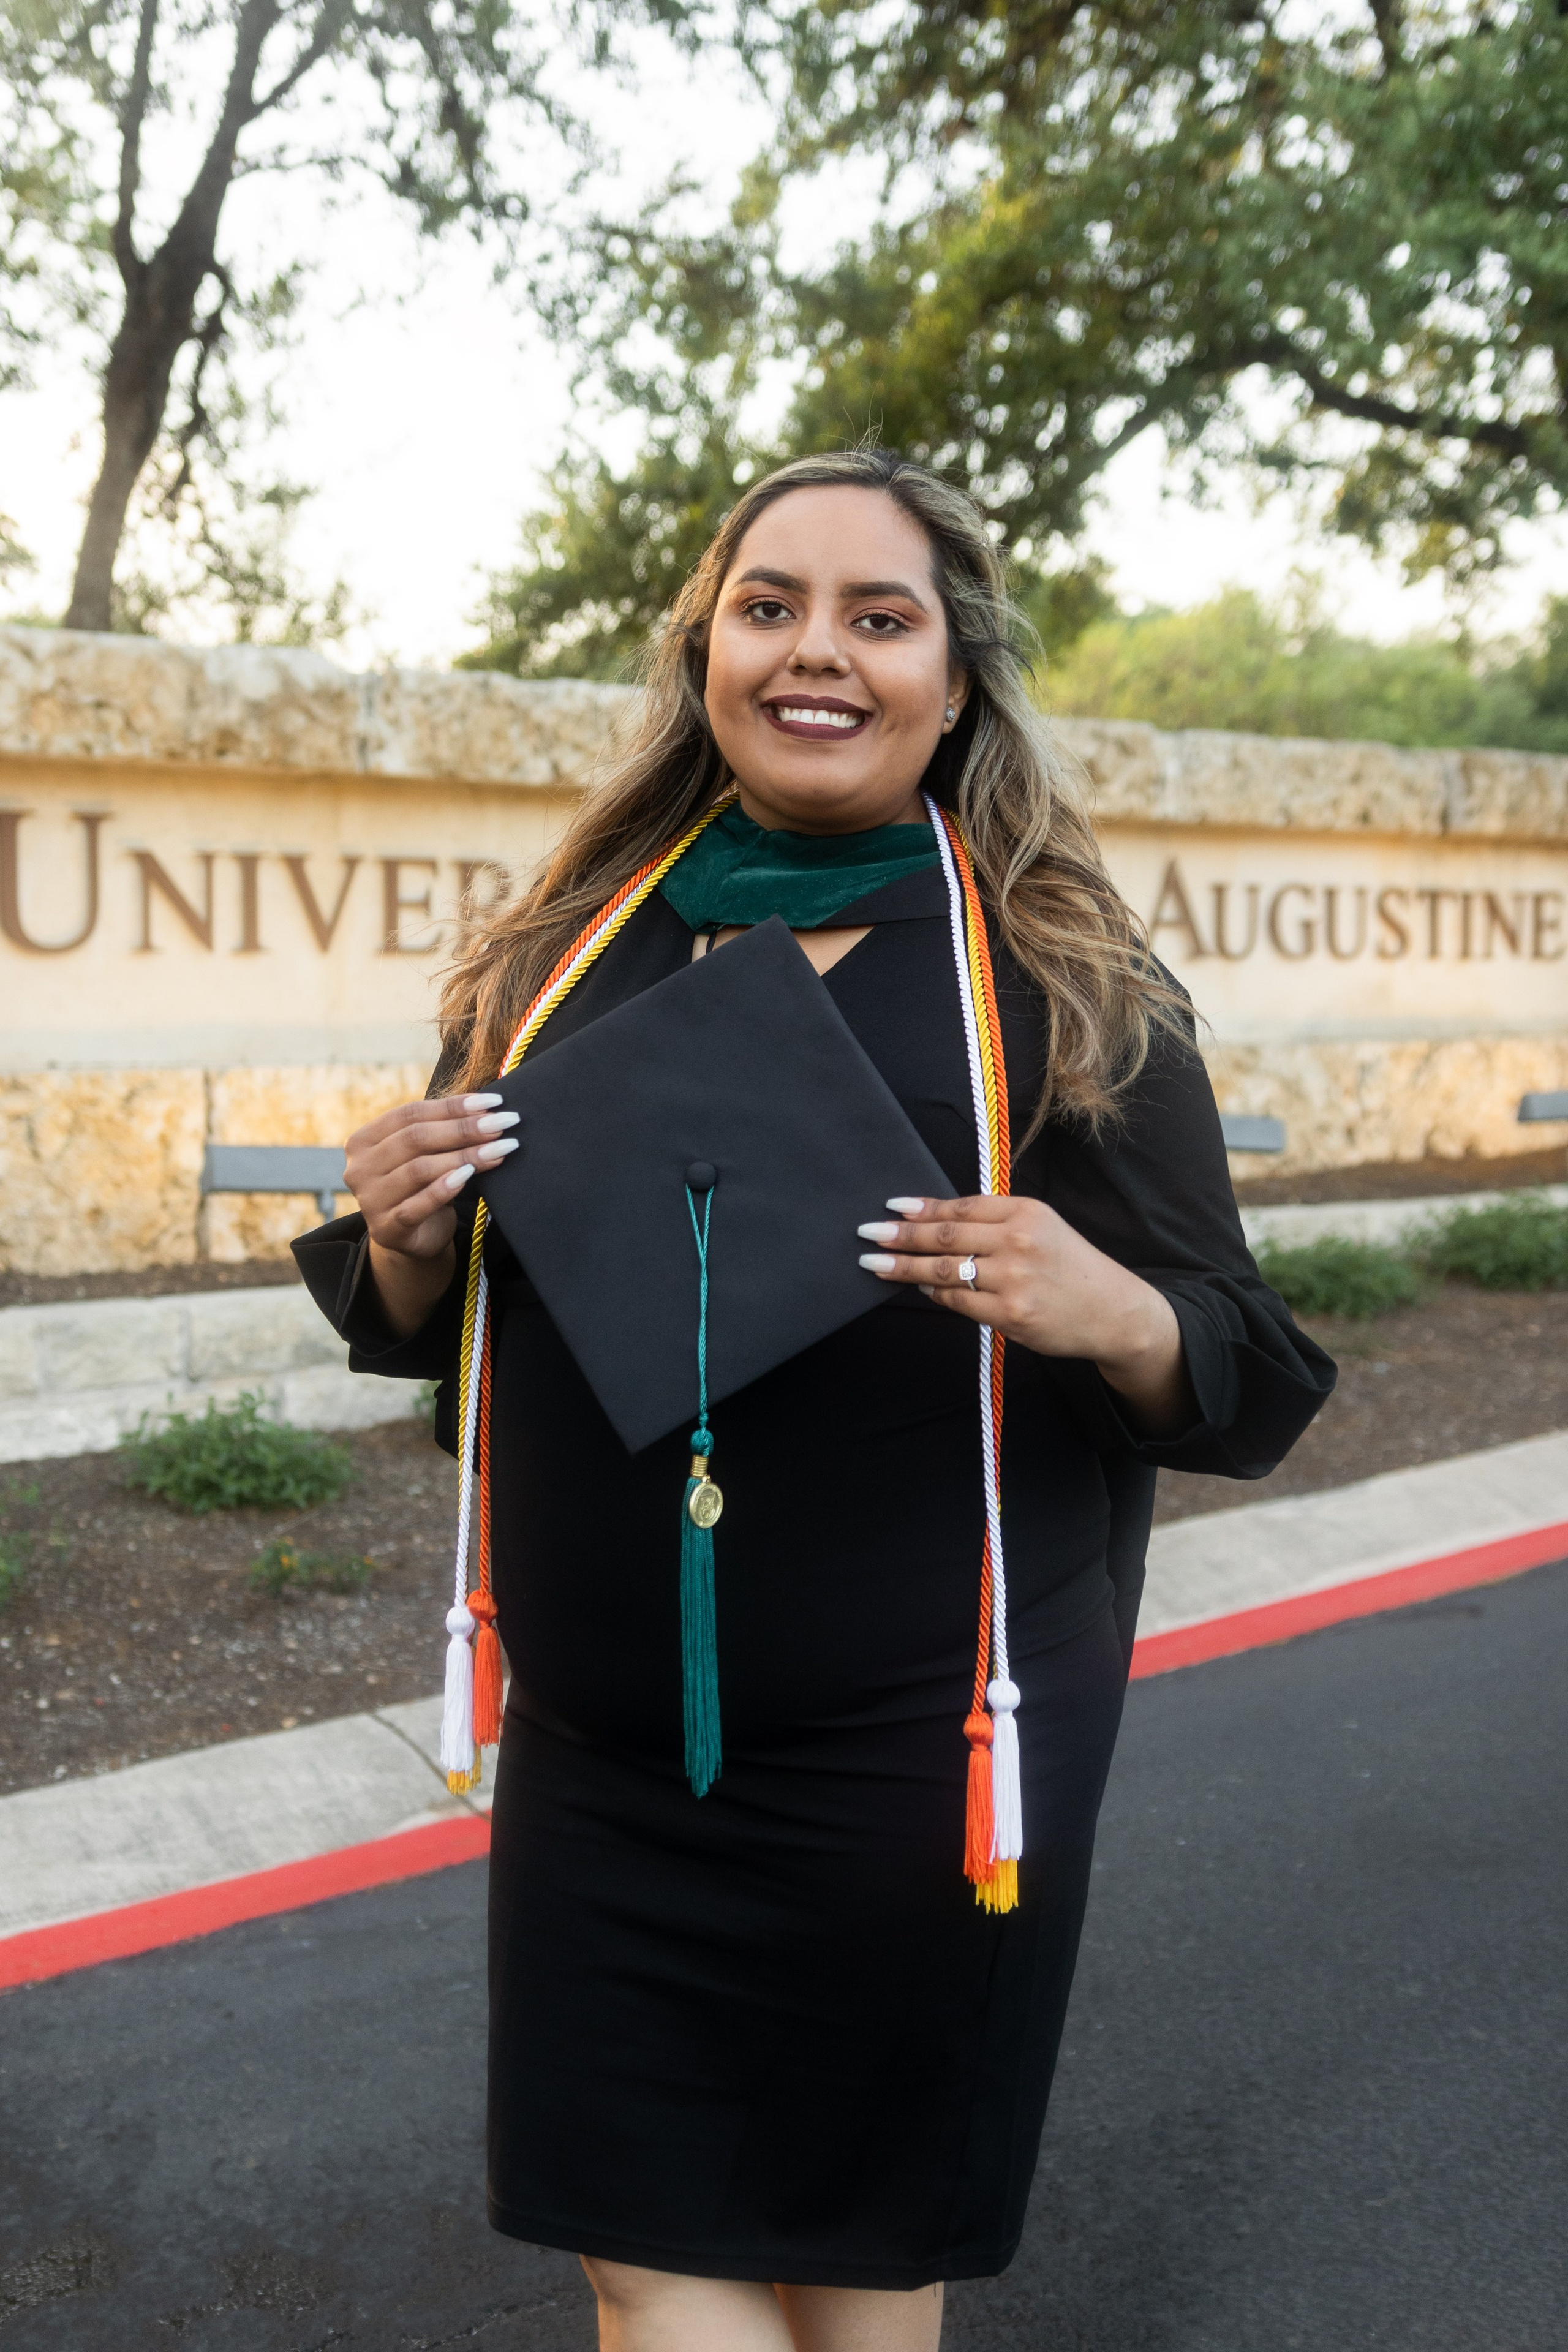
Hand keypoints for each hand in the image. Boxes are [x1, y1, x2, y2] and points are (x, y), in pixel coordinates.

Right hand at [344, 1092, 518, 1335]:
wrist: (416, 1237)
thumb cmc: (422, 1186)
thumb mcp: (425, 1154)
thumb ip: (441, 1130)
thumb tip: (487, 1107)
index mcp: (363, 1141)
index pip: (409, 1114)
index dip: (452, 1106)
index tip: (493, 1102)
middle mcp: (359, 1169)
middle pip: (415, 1138)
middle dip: (465, 1129)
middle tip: (503, 1124)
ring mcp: (370, 1200)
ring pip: (420, 1169)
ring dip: (465, 1156)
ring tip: (500, 1149)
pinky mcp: (387, 1229)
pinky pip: (418, 1205)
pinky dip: (444, 1188)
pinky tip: (470, 1176)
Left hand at [857, 1194, 1192, 1433]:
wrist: (1111, 1311)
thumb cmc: (1070, 1267)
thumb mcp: (1042, 1228)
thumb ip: (997, 1222)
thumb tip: (937, 1220)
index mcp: (1026, 1212)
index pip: (963, 1206)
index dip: (923, 1207)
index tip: (893, 1206)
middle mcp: (1019, 1241)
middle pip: (946, 1235)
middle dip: (901, 1235)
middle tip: (868, 1232)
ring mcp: (1014, 1279)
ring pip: (945, 1271)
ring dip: (904, 1267)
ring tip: (874, 1263)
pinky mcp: (1011, 1314)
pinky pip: (959, 1302)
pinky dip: (934, 1294)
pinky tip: (918, 1288)